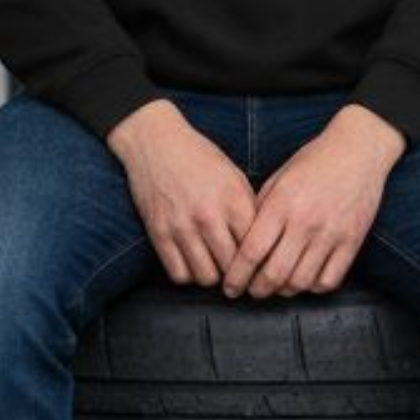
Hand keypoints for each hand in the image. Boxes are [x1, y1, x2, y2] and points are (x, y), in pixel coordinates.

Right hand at [106, 100, 255, 288]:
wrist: (155, 142)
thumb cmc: (198, 157)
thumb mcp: (234, 175)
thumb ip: (249, 209)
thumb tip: (264, 242)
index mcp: (233, 199)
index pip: (256, 247)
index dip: (261, 262)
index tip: (261, 267)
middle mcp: (209, 215)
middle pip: (233, 268)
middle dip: (239, 276)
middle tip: (239, 276)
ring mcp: (182, 226)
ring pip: (206, 277)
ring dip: (214, 277)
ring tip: (215, 268)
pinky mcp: (159, 233)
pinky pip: (179, 274)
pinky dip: (188, 275)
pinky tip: (193, 263)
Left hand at [225, 105, 404, 300]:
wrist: (358, 151)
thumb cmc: (314, 162)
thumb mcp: (278, 178)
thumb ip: (260, 209)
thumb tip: (241, 243)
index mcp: (282, 203)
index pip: (252, 251)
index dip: (237, 275)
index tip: (230, 286)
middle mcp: (306, 222)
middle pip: (274, 274)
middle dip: (257, 290)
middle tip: (251, 291)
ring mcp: (331, 234)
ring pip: (301, 282)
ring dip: (283, 291)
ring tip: (276, 287)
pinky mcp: (352, 242)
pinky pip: (329, 280)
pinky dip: (313, 287)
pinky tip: (305, 279)